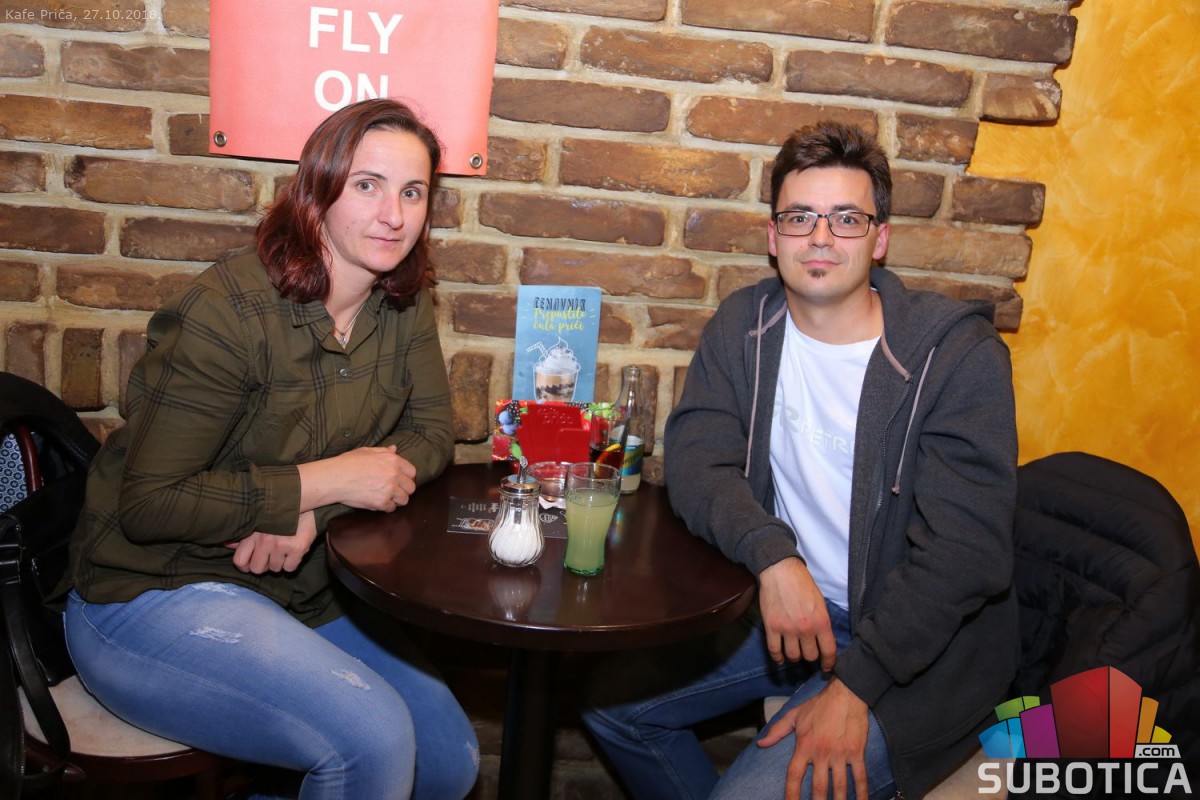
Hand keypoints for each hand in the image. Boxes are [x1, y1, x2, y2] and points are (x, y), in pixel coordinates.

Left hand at [226, 510, 317, 573]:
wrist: (305, 500)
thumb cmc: (278, 511)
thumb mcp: (258, 520)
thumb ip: (243, 535)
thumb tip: (228, 545)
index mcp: (252, 533)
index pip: (239, 561)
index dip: (244, 566)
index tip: (251, 562)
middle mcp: (265, 540)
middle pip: (256, 569)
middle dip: (263, 565)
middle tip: (270, 557)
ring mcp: (281, 545)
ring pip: (275, 569)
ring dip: (279, 562)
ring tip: (283, 550)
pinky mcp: (297, 548)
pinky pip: (290, 568)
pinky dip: (292, 563)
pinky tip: (293, 552)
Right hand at [330, 445, 417, 510]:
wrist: (335, 478)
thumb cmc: (348, 463)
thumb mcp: (367, 452)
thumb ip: (384, 452)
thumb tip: (395, 449)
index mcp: (393, 460)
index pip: (412, 472)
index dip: (406, 477)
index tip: (400, 481)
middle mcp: (394, 474)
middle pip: (411, 488)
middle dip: (403, 490)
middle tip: (393, 491)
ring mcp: (389, 489)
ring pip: (404, 500)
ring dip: (396, 500)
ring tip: (385, 497)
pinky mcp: (382, 502)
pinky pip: (391, 508)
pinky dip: (385, 507)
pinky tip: (376, 502)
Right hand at [758, 558, 836, 668]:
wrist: (781, 571)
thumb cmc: (803, 584)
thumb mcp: (821, 603)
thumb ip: (822, 623)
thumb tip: (824, 640)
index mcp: (821, 622)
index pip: (828, 651)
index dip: (829, 663)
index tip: (826, 667)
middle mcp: (805, 629)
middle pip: (810, 656)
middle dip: (810, 655)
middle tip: (808, 651)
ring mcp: (787, 629)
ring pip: (793, 656)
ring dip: (795, 656)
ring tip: (794, 651)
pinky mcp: (772, 627)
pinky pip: (774, 650)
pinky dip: (778, 657)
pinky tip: (780, 657)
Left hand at [758, 678, 869, 799]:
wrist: (846, 693)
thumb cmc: (819, 705)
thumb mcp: (794, 715)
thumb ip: (777, 731)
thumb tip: (761, 743)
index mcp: (804, 745)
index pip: (794, 775)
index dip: (791, 794)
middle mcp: (821, 752)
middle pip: (818, 787)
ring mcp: (840, 753)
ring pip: (840, 786)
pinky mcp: (856, 752)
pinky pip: (860, 776)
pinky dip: (862, 792)